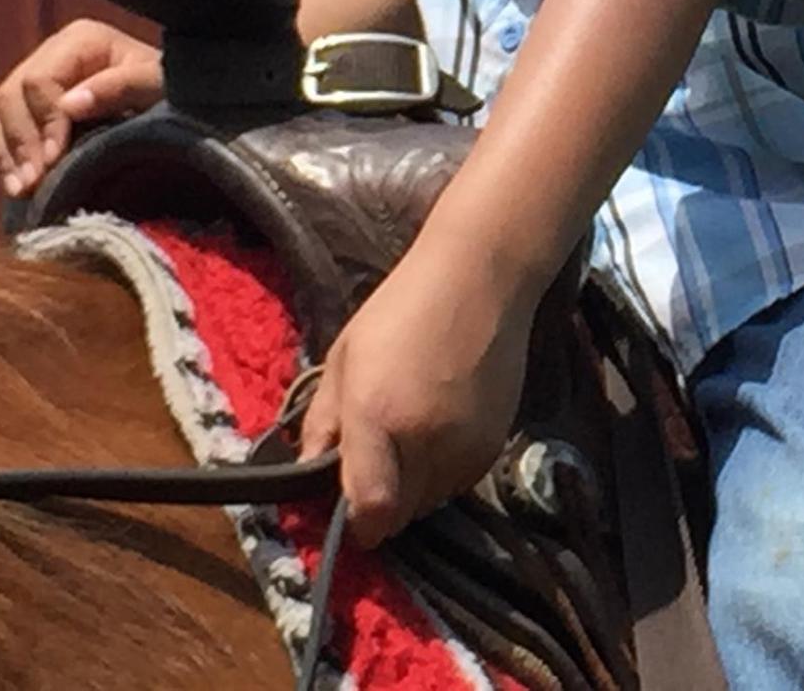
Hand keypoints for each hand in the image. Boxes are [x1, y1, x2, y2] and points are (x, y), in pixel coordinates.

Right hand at [0, 20, 162, 197]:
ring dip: (7, 154)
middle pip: (11, 95)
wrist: (177, 100)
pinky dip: (5, 158)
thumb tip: (69, 105)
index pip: (40, 80)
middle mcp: (51, 54)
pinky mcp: (31, 107)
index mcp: (79, 40)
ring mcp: (36, 79)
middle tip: (33, 182)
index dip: (43, 121)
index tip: (53, 158)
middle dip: (20, 142)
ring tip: (22, 189)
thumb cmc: (170, 88)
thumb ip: (120, 88)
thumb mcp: (157, 84)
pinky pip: (0, 130)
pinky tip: (17, 187)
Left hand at [297, 231, 536, 547]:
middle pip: (400, 515)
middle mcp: (425, 440)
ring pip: (431, 502)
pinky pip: (459, 482)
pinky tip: (439, 432)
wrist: (479, 279)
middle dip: (381, 504)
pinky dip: (444, 473)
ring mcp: (466, 444)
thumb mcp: (345, 358)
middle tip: (374, 465)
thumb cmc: (401, 310)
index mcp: (378, 416)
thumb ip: (323, 421)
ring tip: (409, 441)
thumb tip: (307, 470)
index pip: (371, 509)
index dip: (357, 524)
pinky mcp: (495, 442)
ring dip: (413, 489)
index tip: (347, 514)